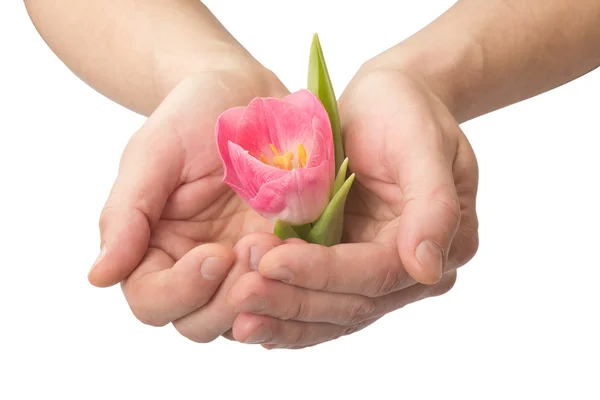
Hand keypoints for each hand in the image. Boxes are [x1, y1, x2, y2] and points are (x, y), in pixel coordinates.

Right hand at [88, 65, 289, 341]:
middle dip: (228, 299)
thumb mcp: (153, 154)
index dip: (182, 291)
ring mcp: (243, 265)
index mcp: (155, 250)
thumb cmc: (192, 116)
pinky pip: (290, 290)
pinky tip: (307, 251)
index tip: (215, 254)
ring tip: (280, 247)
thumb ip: (126, 215)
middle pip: (201, 322)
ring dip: (265, 294)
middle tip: (254, 252)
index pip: (153, 301)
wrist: (246, 95)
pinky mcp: (285, 255)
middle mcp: (198, 267)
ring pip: (247, 316)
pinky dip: (297, 282)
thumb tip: (99, 277)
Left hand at [227, 65, 478, 348]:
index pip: (378, 274)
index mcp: (445, 243)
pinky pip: (316, 300)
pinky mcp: (346, 264)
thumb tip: (427, 270)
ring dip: (282, 317)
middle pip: (351, 304)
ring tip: (236, 316)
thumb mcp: (423, 144)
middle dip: (293, 300)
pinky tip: (248, 322)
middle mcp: (411, 270)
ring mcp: (375, 271)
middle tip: (240, 294)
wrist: (385, 101)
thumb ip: (433, 205)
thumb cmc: (407, 110)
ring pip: (330, 313)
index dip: (324, 273)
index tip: (271, 262)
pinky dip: (284, 315)